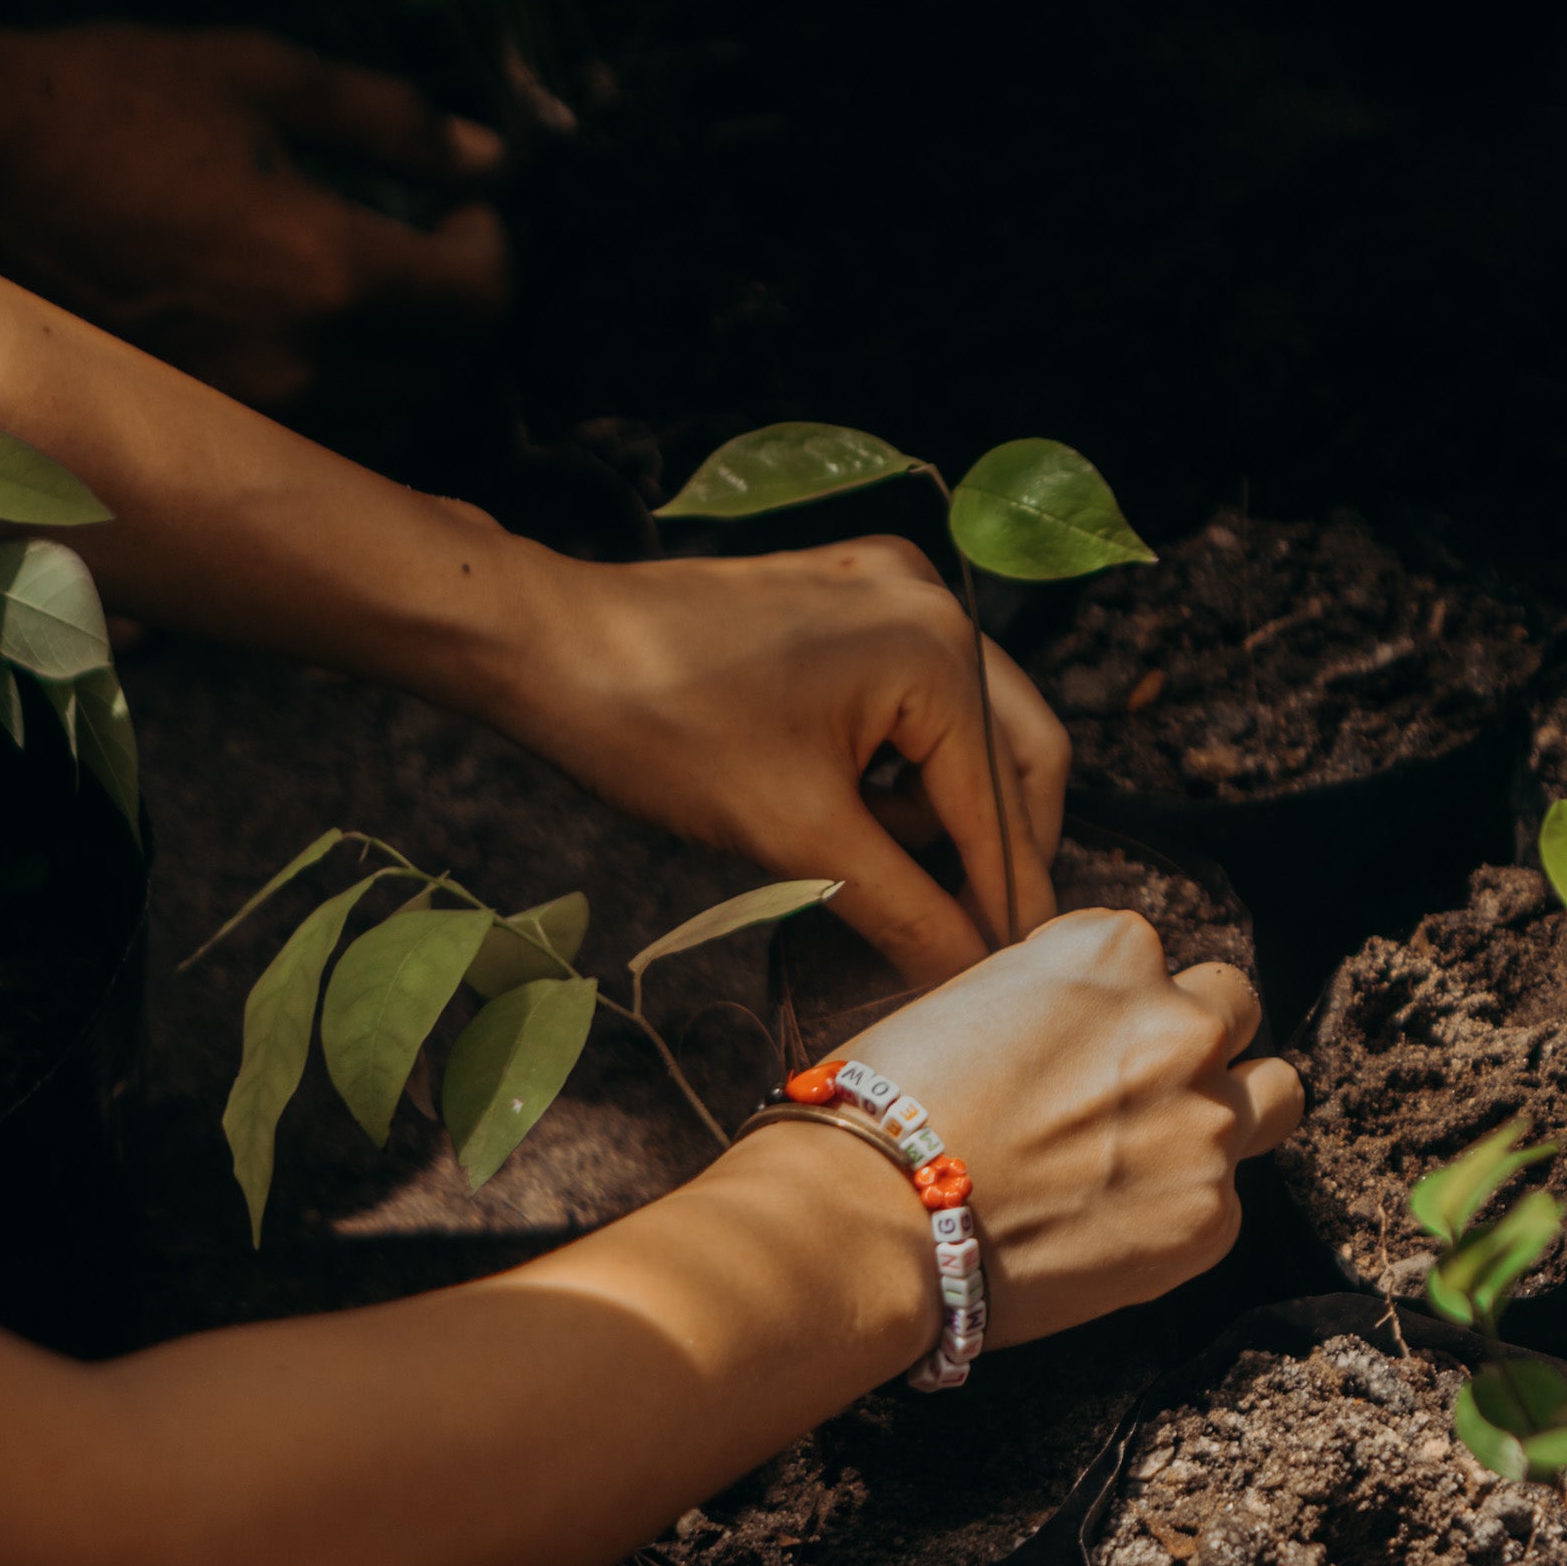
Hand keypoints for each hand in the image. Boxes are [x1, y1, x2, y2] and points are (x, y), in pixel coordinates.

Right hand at [0, 27, 510, 406]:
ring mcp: (243, 412)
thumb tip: (489, 158)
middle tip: (423, 241)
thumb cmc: (103, 104)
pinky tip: (296, 326)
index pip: (478, 297)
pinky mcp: (195, 430)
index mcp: (327, 271)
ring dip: (398, 353)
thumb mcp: (262, 79)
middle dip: (453, 303)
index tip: (466, 212)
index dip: (490, 247)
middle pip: (444, 366)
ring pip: (382, 409)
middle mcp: (298, 365)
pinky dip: (332, 387)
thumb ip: (392, 123)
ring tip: (358, 282)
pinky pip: (308, 430)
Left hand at [499, 539, 1073, 987]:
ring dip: (940, 807)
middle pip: (1015, 751)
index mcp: (934, 649)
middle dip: (993, 847)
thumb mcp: (796, 837)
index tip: (1019, 975)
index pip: (1001, 802)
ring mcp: (887, 591)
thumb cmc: (661, 728)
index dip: (1010, 899)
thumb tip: (970, 974)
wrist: (547, 647)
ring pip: (966, 725)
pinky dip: (898, 762)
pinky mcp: (845, 600)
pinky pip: (913, 694)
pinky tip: (844, 806)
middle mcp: (930, 602)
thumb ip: (904, 910)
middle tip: (972, 934)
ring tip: (870, 860)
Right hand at [824, 914, 1303, 1345]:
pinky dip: (1180, 1212)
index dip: (1113, 1003)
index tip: (1078, 1044)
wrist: (867, 1221)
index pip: (1149, 954)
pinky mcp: (1210, 1217)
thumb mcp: (967, 1000)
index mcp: (1109, 952)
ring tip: (1159, 1156)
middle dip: (1193, 1041)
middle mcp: (1176, 1023)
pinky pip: (1227, 1200)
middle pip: (1233, 1008)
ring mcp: (1205, 1122)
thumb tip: (1077, 1036)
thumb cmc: (885, 1108)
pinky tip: (1108, 1232)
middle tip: (1133, 1095)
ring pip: (1276, 1094)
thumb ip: (1053, 1004)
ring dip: (1232, 1110)